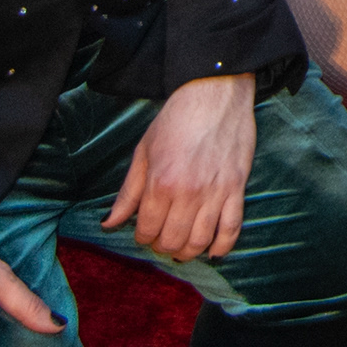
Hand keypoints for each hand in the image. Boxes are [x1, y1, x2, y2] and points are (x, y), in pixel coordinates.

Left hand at [105, 71, 258, 261]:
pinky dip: (223, 247)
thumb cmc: (176, 119)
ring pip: (200, 241)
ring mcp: (215, 193)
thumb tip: (110, 223)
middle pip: (173, 240)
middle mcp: (188, 193)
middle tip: (161, 241)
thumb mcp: (143, 152)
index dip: (142, 237)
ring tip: (182, 249)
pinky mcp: (236, 188)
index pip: (147, 229)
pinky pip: (232, 229)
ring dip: (189, 252)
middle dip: (163, 246)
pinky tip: (213, 252)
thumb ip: (128, 192)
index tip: (143, 233)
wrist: (215, 93)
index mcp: (161, 183)